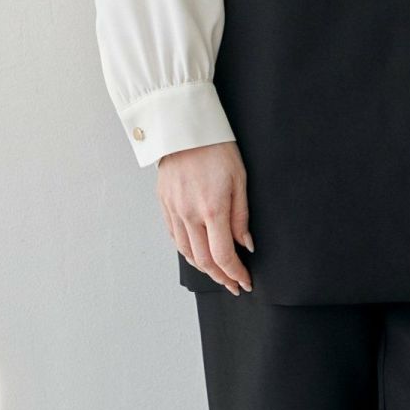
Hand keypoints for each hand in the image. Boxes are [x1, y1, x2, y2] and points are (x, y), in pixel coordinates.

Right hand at [156, 140, 253, 295]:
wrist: (185, 127)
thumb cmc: (216, 147)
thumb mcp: (239, 178)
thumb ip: (241, 215)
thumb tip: (246, 245)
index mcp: (212, 208)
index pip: (223, 255)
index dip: (235, 273)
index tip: (244, 281)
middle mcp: (189, 214)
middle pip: (203, 261)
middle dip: (221, 277)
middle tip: (233, 283)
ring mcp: (174, 210)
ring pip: (187, 252)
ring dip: (204, 268)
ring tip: (218, 272)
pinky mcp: (164, 203)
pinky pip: (174, 237)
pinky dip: (187, 251)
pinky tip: (197, 252)